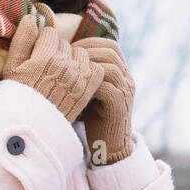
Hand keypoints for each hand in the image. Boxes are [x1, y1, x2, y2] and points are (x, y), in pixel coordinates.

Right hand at [1, 3, 104, 124]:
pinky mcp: (88, 89)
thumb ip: (22, 40)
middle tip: (47, 68)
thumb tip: (32, 16)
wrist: (32, 126)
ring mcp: (79, 78)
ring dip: (73, 60)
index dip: (43, 43)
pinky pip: (96, 68)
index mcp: (44, 57)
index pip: (50, 34)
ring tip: (61, 74)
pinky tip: (76, 78)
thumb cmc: (18, 95)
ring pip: (81, 53)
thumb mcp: (12, 67)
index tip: (37, 55)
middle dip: (56, 51)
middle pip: (65, 44)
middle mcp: (65, 66)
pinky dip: (88, 70)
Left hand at [70, 37, 135, 163]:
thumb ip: (85, 73)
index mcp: (122, 74)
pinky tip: (74, 88)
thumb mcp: (90, 90)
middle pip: (111, 52)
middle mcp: (127, 80)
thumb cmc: (93, 117)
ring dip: (87, 66)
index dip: (90, 43)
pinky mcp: (119, 106)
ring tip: (69, 71)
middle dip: (87, 50)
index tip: (70, 47)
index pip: (111, 46)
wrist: (109, 147)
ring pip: (110, 67)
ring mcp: (125, 93)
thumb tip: (61, 54)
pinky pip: (107, 88)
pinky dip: (89, 85)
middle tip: (66, 56)